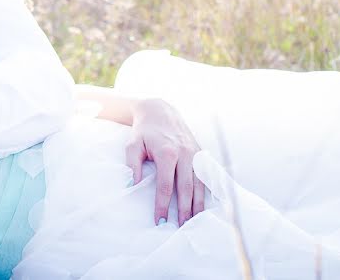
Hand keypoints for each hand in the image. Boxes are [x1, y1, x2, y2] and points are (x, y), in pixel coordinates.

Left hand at [125, 98, 204, 226]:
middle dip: (184, 210)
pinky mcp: (200, 153)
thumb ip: (132, 165)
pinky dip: (206, 191)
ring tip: (194, 221)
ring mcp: (195, 153)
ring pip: (199, 184)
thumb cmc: (143, 131)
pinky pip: (205, 175)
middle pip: (186, 188)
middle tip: (182, 227)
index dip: (163, 204)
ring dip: (198, 204)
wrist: (160, 111)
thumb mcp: (132, 145)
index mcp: (167, 152)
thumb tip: (132, 186)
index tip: (159, 220)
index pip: (165, 185)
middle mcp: (185, 153)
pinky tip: (204, 204)